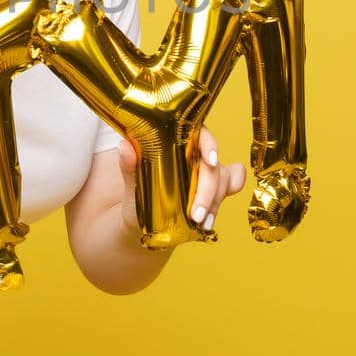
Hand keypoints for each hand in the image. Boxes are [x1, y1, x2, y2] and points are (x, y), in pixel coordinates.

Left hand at [116, 125, 246, 235]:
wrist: (138, 220)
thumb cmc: (135, 194)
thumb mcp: (131, 182)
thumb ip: (129, 165)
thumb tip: (124, 146)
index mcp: (175, 141)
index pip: (198, 133)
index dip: (209, 144)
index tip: (209, 161)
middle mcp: (192, 154)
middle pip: (212, 164)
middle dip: (208, 190)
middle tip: (196, 214)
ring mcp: (205, 171)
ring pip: (222, 179)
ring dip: (214, 203)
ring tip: (199, 222)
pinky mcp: (213, 188)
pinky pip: (231, 186)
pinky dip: (222, 202)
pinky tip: (209, 220)